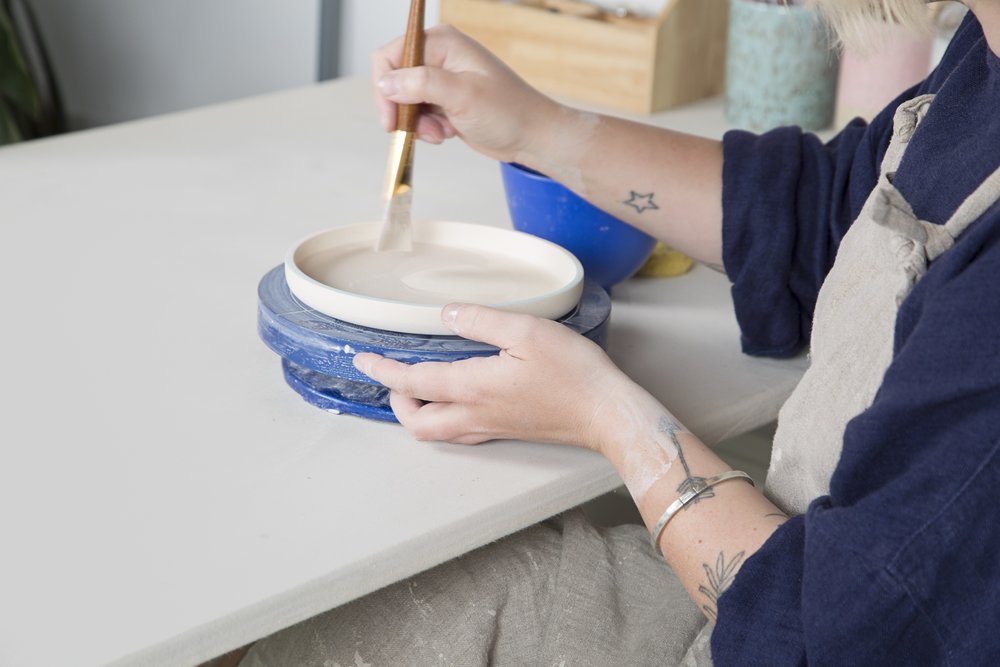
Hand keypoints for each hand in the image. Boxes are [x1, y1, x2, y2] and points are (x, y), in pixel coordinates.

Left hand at [352, 303, 633, 449]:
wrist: (606, 414)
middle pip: (418, 424)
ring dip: (419, 414)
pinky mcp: (508, 430)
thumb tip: (447, 314)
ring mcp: (492, 427)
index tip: (363, 359)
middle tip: (393, 377)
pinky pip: (462, 432)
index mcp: (473, 388)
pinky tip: (457, 400)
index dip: (384, 372)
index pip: (414, 383)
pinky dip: (444, 419)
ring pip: (438, 433)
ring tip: (418, 388)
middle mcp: (476, 415)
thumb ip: (480, 320)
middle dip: (397, 403)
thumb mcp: (526, 331)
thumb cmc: (573, 373)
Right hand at [372, 25, 560, 163]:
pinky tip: (447, 133)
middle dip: (403, 110)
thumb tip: (385, 83)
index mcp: (442, 42)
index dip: (385, 87)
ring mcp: (441, 79)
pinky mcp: (444, 100)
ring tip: (441, 133)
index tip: (391, 118)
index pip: (392, 55)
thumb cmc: (507, 112)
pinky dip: (427, 128)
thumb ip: (421, 84)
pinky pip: (419, 114)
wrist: (530, 136)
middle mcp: (439, 56)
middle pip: (394, 80)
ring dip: (417, 123)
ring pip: (405, 101)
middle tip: (420, 131)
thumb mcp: (462, 95)